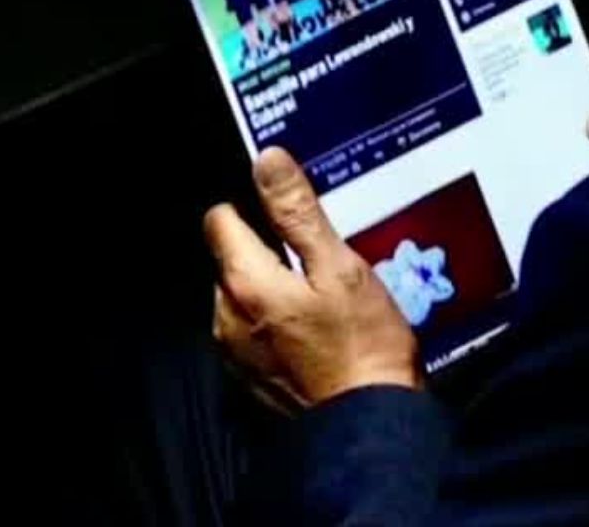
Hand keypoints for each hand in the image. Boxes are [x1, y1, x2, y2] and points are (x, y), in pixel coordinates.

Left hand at [203, 149, 421, 412]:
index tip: (285, 214)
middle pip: (230, 258)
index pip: (219, 219)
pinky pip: (250, 332)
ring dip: (270, 290)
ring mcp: (234, 352)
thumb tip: (266, 160)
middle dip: (265, 252)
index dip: (250, 208)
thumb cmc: (363, 346)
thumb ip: (297, 211)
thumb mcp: (340, 267)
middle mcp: (225, 316)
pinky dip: (273, 324)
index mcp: (244, 281)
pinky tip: (314, 332)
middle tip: (317, 261)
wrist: (369, 429)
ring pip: (240, 296)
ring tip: (321, 299)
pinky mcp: (248, 379)